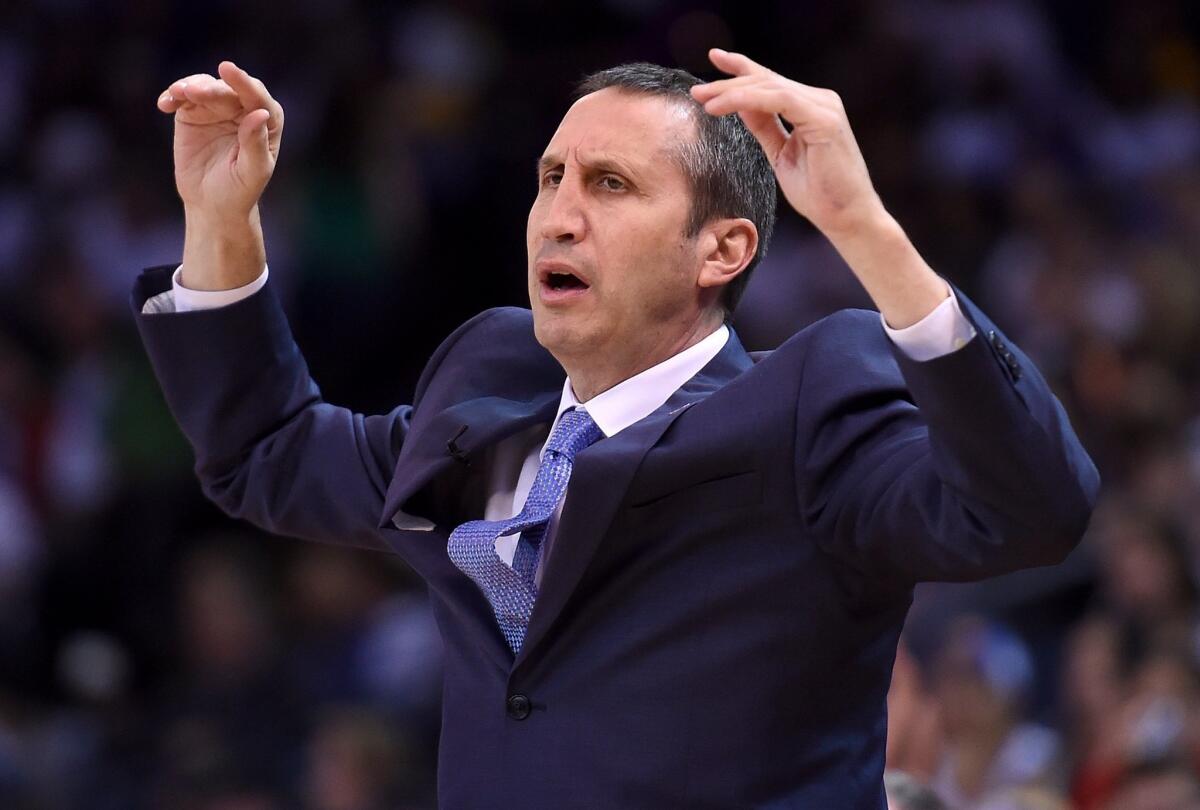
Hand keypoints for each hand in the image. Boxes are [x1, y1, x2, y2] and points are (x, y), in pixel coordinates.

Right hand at [157, 61, 283, 220]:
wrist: (211, 204)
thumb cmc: (239, 190)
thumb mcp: (252, 172)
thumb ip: (256, 144)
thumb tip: (261, 114)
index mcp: (267, 121)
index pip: (256, 97)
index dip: (243, 83)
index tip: (227, 69)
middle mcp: (243, 109)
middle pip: (227, 90)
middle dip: (210, 88)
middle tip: (192, 92)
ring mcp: (216, 108)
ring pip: (203, 87)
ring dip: (189, 87)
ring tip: (178, 94)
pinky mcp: (192, 113)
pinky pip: (182, 97)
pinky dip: (172, 96)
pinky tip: (165, 104)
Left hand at [691, 49, 947, 328]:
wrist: (846, 217)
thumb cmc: (818, 193)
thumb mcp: (780, 154)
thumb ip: (764, 127)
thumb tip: (739, 106)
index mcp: (810, 107)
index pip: (770, 82)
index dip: (741, 68)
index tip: (714, 59)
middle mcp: (820, 100)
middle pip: (766, 82)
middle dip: (728, 83)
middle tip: (696, 91)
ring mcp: (824, 107)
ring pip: (769, 87)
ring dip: (732, 92)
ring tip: (703, 100)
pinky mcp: (824, 119)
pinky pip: (779, 101)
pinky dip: (748, 101)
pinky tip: (724, 106)